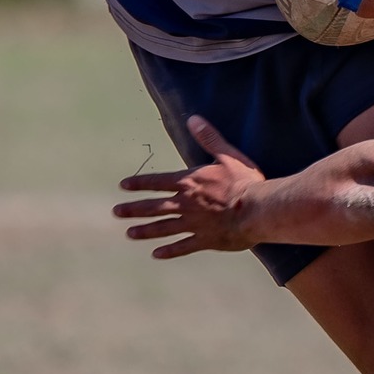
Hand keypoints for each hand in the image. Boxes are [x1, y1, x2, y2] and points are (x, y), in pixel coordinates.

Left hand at [113, 117, 266, 257]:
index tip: (123, 186)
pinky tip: (157, 254)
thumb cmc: (245, 182)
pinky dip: (169, 251)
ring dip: (145, 231)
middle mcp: (186, 204)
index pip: (158, 182)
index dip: (139, 183)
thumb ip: (210, 139)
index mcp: (190, 182)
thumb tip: (194, 119)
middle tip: (116, 212)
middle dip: (134, 209)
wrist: (258, 210)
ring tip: (130, 233)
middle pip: (154, 207)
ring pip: (163, 228)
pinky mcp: (205, 240)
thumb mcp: (228, 155)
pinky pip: (183, 246)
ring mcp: (194, 224)